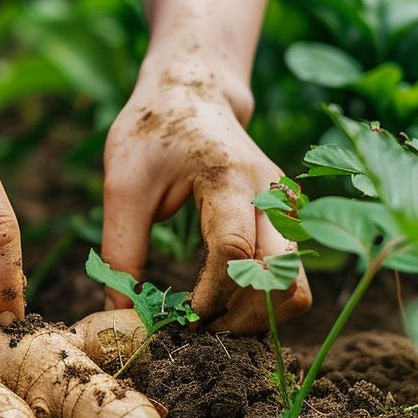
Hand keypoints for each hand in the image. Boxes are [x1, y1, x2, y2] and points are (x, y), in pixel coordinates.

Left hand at [100, 66, 309, 333]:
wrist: (192, 92)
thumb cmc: (153, 132)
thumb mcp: (122, 185)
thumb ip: (121, 249)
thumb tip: (122, 313)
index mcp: (229, 178)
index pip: (234, 250)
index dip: (210, 294)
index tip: (181, 314)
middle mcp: (270, 194)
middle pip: (283, 276)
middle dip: (244, 316)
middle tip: (201, 326)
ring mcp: (285, 206)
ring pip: (296, 283)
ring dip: (260, 315)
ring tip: (215, 318)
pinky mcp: (285, 218)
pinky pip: (290, 274)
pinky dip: (264, 300)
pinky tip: (226, 299)